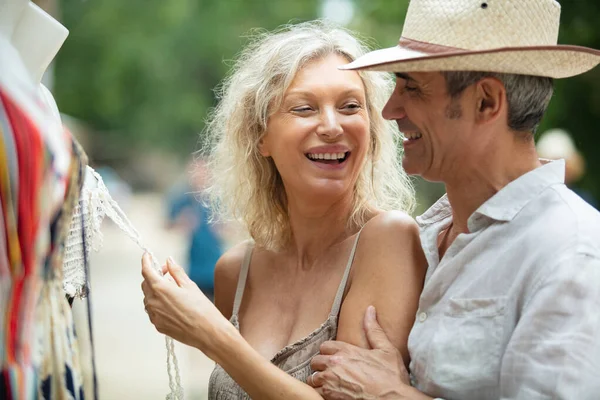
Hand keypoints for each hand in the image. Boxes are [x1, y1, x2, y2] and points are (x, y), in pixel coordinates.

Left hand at [140, 253, 233, 358]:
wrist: (207, 333)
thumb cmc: (201, 308)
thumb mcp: (190, 285)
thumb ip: (176, 272)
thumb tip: (169, 260)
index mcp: (160, 289)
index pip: (146, 270)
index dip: (146, 260)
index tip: (148, 255)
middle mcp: (153, 302)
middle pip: (146, 284)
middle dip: (154, 275)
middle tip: (168, 272)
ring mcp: (154, 315)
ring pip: (148, 297)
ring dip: (155, 290)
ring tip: (173, 289)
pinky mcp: (158, 325)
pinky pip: (153, 310)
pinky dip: (158, 303)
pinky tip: (172, 303)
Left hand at [309, 306, 430, 399]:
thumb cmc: (391, 377)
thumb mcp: (386, 350)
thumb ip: (374, 330)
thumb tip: (370, 309)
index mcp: (347, 350)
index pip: (325, 346)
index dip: (329, 351)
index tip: (335, 357)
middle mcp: (335, 364)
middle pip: (316, 361)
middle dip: (321, 365)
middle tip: (330, 371)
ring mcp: (331, 381)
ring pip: (313, 378)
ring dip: (319, 380)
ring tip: (329, 383)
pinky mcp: (330, 396)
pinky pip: (315, 392)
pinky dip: (320, 393)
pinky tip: (330, 393)